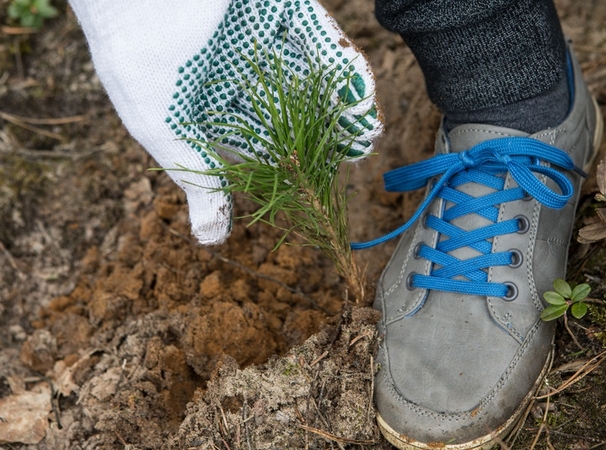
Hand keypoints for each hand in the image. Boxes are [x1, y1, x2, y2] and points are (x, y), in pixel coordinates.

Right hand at [70, 0, 381, 243]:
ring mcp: (264, 44)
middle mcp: (243, 81)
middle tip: (358, 154)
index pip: (263, 148)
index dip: (294, 167)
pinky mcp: (278, 10)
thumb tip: (211, 240)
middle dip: (326, 136)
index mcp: (216, 112)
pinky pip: (316, 38)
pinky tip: (359, 90)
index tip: (320, 186)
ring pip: (313, 80)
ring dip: (342, 106)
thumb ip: (198, 179)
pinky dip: (339, 64)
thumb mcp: (163, 128)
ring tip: (367, 133)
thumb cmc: (136, 56)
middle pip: (296, 116)